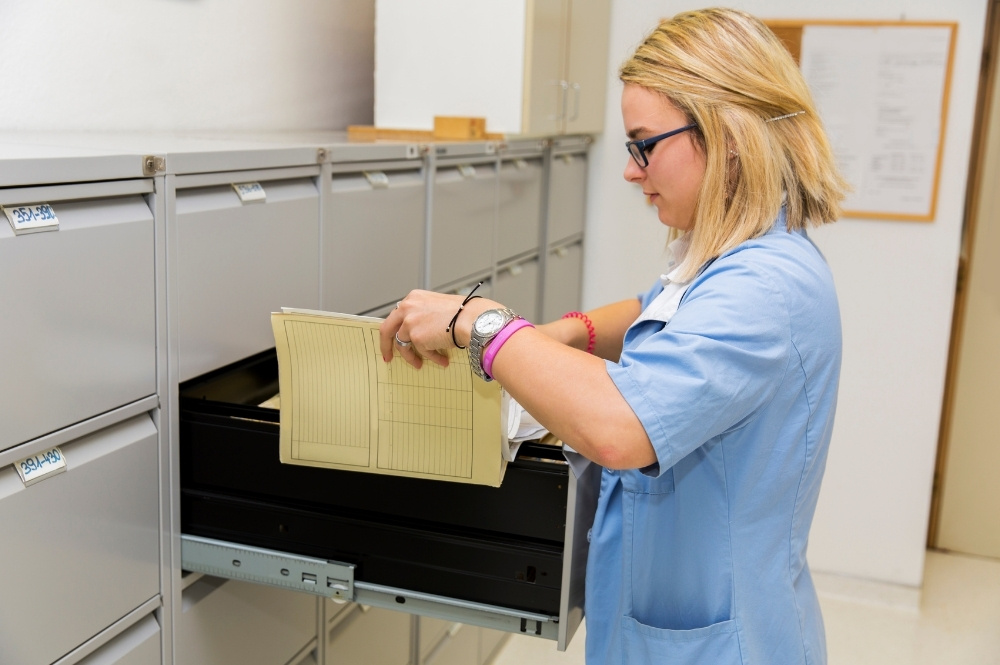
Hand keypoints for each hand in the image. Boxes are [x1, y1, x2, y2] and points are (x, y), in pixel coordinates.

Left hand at [379, 290, 497, 368]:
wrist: (472, 318)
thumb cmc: (463, 312)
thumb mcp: (438, 306)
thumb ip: (424, 314)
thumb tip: (420, 331)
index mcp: (413, 298)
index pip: (396, 315)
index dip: (394, 329)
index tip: (393, 339)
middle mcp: (407, 308)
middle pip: (387, 329)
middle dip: (386, 345)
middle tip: (388, 356)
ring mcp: (410, 323)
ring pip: (402, 345)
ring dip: (412, 357)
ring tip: (420, 364)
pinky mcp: (416, 337)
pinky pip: (420, 352)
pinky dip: (430, 358)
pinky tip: (441, 361)